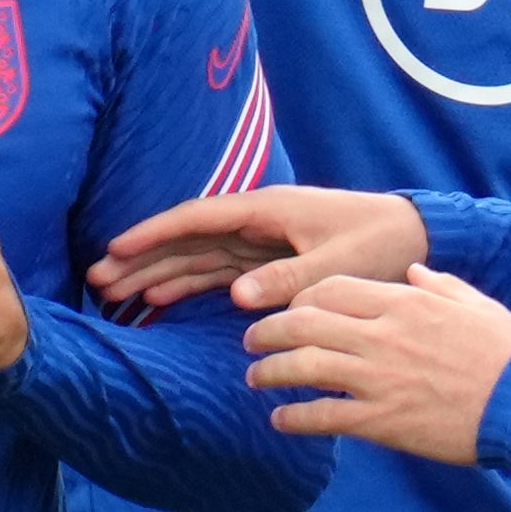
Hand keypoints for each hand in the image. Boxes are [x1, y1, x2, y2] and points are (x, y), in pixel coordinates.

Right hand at [88, 180, 429, 316]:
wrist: (414, 235)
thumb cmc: (380, 242)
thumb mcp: (338, 264)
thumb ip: (289, 279)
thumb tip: (236, 296)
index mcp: (266, 210)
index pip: (197, 219)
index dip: (153, 233)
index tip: (114, 247)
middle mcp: (254, 222)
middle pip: (185, 240)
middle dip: (140, 258)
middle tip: (96, 280)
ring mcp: (258, 242)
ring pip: (194, 258)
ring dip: (154, 275)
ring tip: (111, 294)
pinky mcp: (267, 262)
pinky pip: (216, 273)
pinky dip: (185, 286)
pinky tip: (155, 301)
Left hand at [245, 266, 510, 465]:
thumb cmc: (507, 353)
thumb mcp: (475, 303)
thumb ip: (437, 284)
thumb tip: (413, 271)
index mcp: (404, 302)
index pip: (330, 288)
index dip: (299, 299)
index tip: (289, 312)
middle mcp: (384, 335)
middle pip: (303, 323)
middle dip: (267, 332)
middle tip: (252, 343)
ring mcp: (380, 379)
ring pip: (303, 367)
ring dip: (270, 372)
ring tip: (256, 379)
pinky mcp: (383, 421)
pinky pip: (323, 416)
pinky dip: (294, 418)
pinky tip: (280, 420)